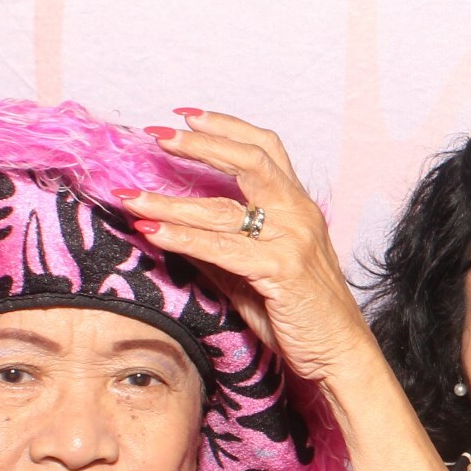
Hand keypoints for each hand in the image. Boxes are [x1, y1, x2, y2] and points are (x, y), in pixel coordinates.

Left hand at [118, 111, 370, 383]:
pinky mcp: (281, 270)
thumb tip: (172, 229)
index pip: (264, 148)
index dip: (225, 126)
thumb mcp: (255, 274)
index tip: (185, 116)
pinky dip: (182, 238)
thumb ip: (220, 248)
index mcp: (298, 207)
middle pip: (248, 160)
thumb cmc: (302, 315)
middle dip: (198, 144)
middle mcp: (299, 214)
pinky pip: (221, 248)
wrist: (339, 354)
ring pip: (224, 208)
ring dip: (170, 200)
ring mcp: (292, 240)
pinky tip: (152, 232)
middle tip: (154, 135)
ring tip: (131, 195)